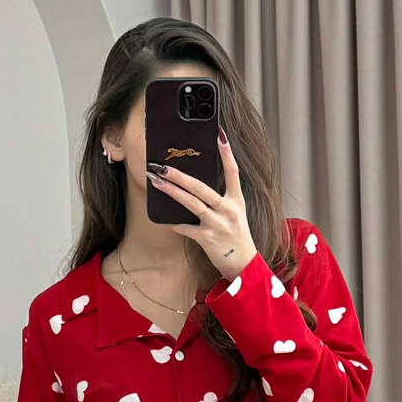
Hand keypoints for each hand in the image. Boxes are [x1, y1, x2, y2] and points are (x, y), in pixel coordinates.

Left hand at [147, 131, 258, 279]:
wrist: (244, 265)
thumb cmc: (236, 237)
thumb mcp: (234, 214)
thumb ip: (219, 200)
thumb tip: (195, 185)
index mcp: (236, 201)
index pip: (233, 171)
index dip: (227, 153)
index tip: (219, 135)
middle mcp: (229, 210)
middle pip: (202, 187)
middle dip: (180, 176)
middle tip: (163, 165)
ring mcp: (218, 224)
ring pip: (192, 204)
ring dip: (172, 192)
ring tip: (156, 182)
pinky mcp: (208, 239)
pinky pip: (186, 229)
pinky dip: (175, 224)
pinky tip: (164, 220)